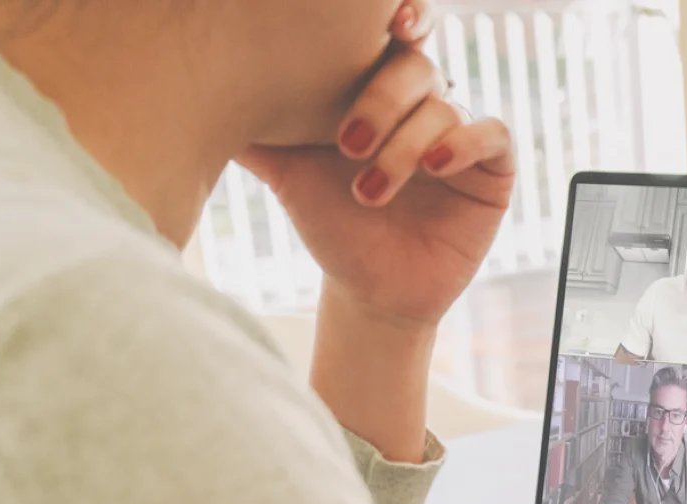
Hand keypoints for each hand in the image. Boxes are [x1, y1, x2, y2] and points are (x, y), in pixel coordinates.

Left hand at [237, 18, 513, 330]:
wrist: (369, 293)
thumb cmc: (331, 226)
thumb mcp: (286, 171)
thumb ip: (255, 130)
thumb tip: (193, 88)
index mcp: (377, 90)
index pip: (386, 39)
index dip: (390, 19)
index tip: (384, 20)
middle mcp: (422, 104)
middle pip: (415, 67)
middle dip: (381, 100)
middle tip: (347, 143)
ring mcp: (460, 134)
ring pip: (444, 107)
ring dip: (404, 147)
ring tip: (369, 191)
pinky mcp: (492, 169)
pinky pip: (493, 134)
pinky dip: (464, 142)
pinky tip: (435, 166)